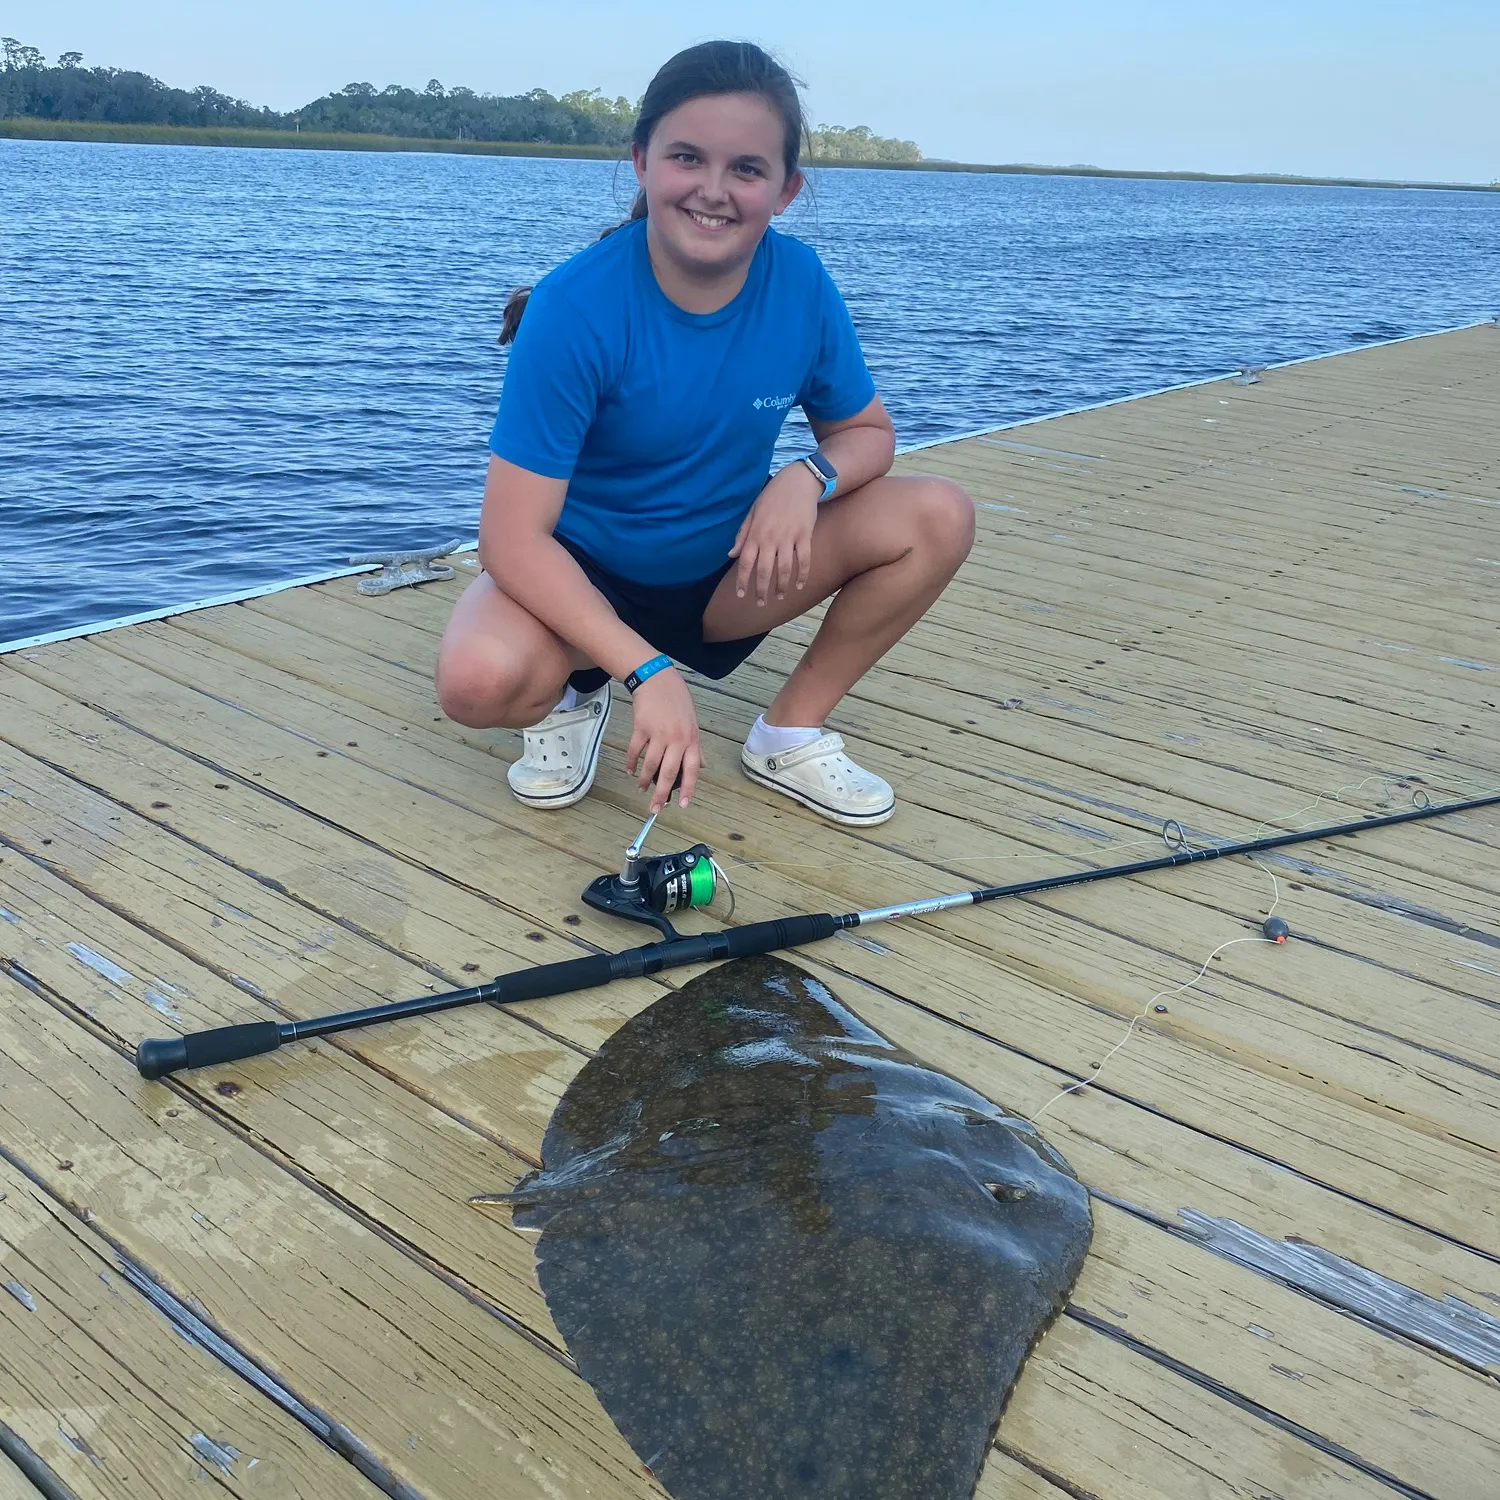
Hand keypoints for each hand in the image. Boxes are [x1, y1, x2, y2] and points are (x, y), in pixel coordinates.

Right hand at [625, 666, 702, 812]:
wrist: (658, 680)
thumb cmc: (678, 703)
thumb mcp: (693, 724)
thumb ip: (696, 748)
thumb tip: (702, 767)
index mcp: (692, 740)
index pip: (692, 770)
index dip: (688, 789)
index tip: (683, 805)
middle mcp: (677, 739)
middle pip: (669, 772)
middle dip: (662, 794)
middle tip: (656, 809)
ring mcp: (658, 733)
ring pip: (650, 764)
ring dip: (644, 780)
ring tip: (641, 789)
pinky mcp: (641, 728)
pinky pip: (635, 751)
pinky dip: (630, 763)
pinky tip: (629, 771)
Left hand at [728, 465, 819, 606]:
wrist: (798, 481)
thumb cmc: (772, 496)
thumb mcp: (752, 512)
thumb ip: (742, 535)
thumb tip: (732, 555)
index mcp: (755, 533)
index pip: (746, 562)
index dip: (742, 581)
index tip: (741, 595)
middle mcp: (770, 538)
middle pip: (764, 571)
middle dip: (761, 590)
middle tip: (760, 603)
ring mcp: (789, 538)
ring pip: (784, 569)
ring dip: (782, 586)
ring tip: (780, 596)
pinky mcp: (805, 536)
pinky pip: (804, 560)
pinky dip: (802, 574)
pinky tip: (799, 585)